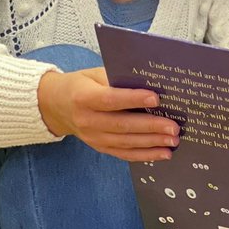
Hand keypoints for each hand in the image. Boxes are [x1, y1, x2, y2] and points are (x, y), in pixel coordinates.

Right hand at [37, 68, 178, 161]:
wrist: (55, 105)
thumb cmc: (81, 85)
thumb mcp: (94, 74)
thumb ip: (118, 79)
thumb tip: (150, 84)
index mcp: (83, 97)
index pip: (110, 100)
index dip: (133, 99)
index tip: (156, 98)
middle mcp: (87, 120)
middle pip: (121, 125)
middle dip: (151, 126)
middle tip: (174, 127)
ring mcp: (93, 137)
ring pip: (125, 142)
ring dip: (152, 143)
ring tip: (173, 140)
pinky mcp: (100, 147)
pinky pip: (124, 154)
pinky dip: (145, 155)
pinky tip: (163, 153)